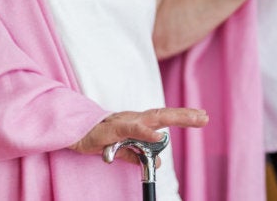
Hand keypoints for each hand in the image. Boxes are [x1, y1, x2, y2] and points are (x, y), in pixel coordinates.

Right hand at [68, 108, 208, 164]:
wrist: (71, 132)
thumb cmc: (96, 136)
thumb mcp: (121, 148)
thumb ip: (138, 154)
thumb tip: (159, 161)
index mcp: (137, 122)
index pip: (163, 118)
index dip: (182, 117)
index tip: (202, 117)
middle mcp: (133, 118)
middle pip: (163, 114)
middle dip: (185, 115)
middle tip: (205, 116)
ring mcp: (123, 121)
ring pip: (152, 118)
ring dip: (174, 119)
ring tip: (194, 119)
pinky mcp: (112, 129)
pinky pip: (131, 129)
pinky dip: (145, 131)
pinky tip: (158, 134)